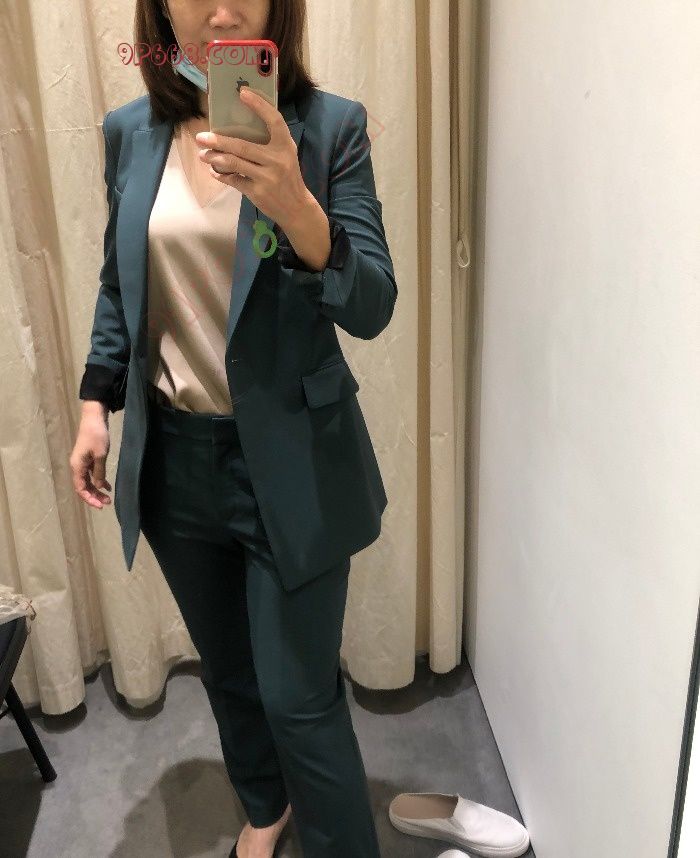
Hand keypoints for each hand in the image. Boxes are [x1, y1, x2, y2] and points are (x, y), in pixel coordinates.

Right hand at [70, 406, 111, 508]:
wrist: (94, 418)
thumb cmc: (97, 435)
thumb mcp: (100, 455)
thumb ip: (99, 472)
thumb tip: (98, 487)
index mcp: (77, 466)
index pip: (80, 488)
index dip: (89, 498)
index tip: (101, 505)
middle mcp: (77, 466)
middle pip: (84, 486)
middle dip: (94, 496)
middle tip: (107, 503)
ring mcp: (82, 462)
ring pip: (88, 481)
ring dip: (97, 489)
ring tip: (108, 497)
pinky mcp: (88, 458)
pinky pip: (92, 474)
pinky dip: (99, 480)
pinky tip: (107, 486)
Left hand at [194, 88, 308, 233]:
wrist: (296, 207)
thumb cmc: (288, 176)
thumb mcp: (286, 155)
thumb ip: (271, 141)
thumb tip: (240, 125)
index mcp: (285, 146)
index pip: (274, 121)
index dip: (259, 106)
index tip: (242, 93)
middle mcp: (277, 160)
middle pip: (242, 146)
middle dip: (219, 141)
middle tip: (202, 137)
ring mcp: (267, 178)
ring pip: (235, 163)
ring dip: (215, 158)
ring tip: (203, 154)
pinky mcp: (258, 193)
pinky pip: (234, 180)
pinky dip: (221, 175)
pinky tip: (214, 171)